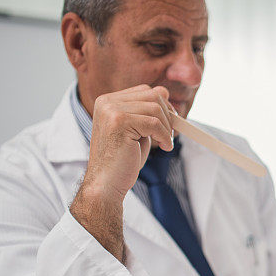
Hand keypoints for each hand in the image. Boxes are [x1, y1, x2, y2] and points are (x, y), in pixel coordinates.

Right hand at [70, 85, 176, 260]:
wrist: (106, 184)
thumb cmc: (123, 160)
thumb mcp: (138, 131)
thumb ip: (147, 112)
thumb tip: (165, 93)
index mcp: (108, 101)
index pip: (145, 91)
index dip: (162, 106)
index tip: (168, 124)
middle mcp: (107, 101)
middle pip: (153, 96)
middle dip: (168, 115)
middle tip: (169, 135)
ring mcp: (110, 110)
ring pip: (155, 108)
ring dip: (166, 127)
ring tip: (165, 143)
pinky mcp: (118, 122)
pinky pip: (154, 122)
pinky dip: (164, 135)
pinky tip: (164, 147)